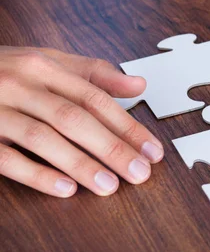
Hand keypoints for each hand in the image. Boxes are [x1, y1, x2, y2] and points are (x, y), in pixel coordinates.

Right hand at [0, 47, 163, 196]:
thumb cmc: (5, 70)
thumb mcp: (48, 62)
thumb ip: (94, 74)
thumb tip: (139, 86)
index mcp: (43, 66)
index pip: (95, 98)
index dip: (128, 125)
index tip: (153, 150)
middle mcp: (20, 84)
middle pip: (74, 118)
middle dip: (112, 148)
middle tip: (140, 173)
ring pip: (43, 138)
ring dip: (80, 164)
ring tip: (110, 187)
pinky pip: (6, 159)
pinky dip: (37, 174)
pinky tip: (65, 189)